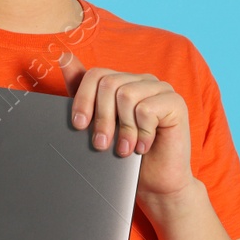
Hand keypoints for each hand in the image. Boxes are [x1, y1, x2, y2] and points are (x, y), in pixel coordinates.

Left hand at [57, 51, 194, 200]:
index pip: (96, 74)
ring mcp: (161, 89)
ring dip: (123, 129)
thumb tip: (63, 56)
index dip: (83, 99)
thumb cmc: (127, 156)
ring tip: (125, 149)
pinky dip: (142, 133)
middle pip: (109, 83)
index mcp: (124, 82)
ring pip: (126, 95)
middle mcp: (142, 81)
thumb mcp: (98, 123)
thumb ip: (83, 91)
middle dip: (101, 119)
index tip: (79, 126)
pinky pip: (147, 109)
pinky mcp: (176, 103)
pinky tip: (144, 146)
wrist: (155, 182)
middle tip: (102, 145)